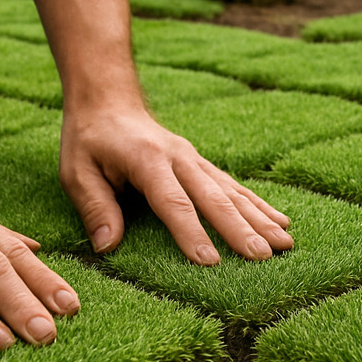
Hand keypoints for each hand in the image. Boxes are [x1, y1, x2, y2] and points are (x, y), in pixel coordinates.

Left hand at [60, 102, 292, 264]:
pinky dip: (259, 204)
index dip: (192, 232)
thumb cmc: (89, 139)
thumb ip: (95, 207)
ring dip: (260, 218)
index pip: (173, 202)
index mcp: (147, 160)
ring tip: (285, 244)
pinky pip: (234, 185)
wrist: (108, 99)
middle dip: (241, 229)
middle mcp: (179, 158)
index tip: (210, 261)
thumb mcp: (76, 172)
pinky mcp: (201, 163)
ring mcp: (194, 159)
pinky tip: (282, 221)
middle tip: (263, 257)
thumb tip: (107, 247)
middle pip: (214, 197)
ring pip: (232, 191)